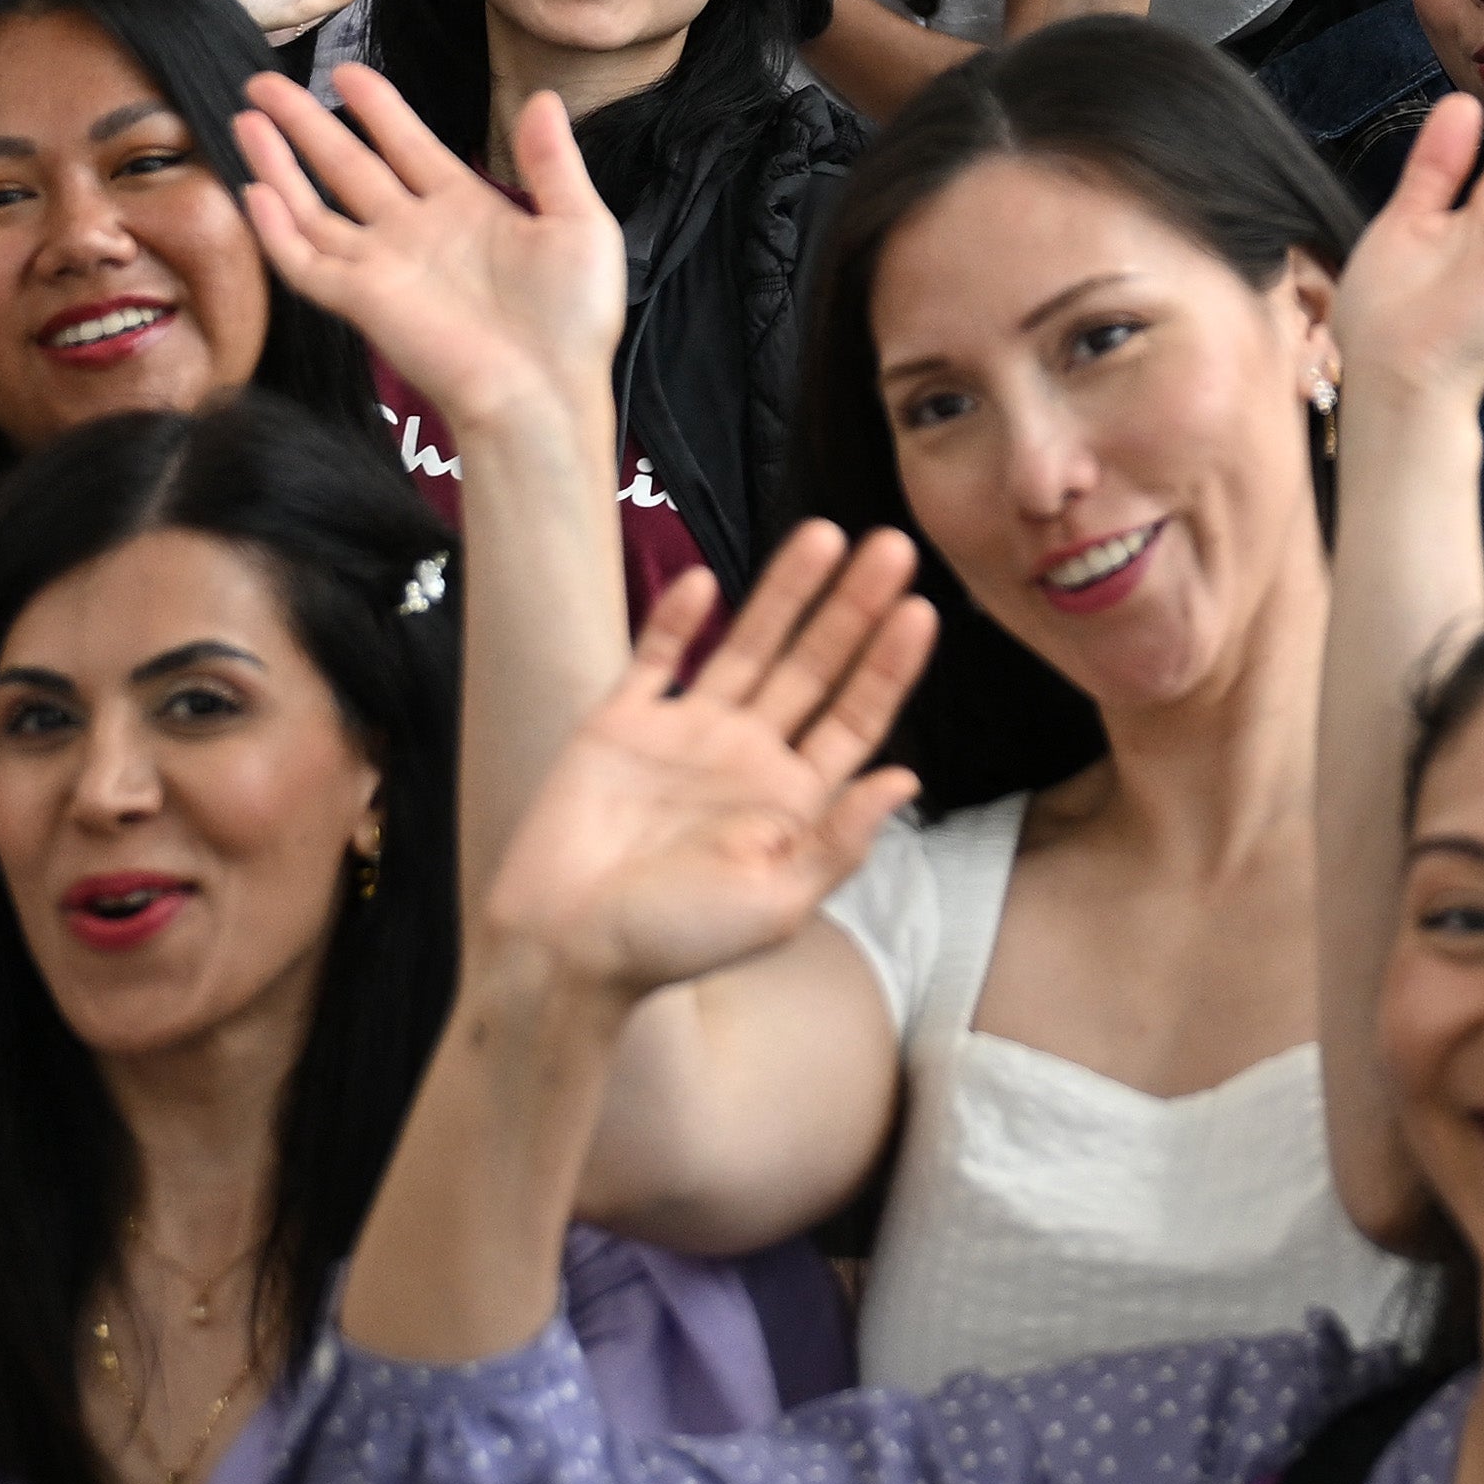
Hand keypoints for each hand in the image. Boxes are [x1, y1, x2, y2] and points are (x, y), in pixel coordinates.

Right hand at [230, 63, 624, 424]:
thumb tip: (544, 99)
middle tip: (264, 83)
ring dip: (278, 163)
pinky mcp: (360, 302)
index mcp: (462, 208)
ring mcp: (381, 267)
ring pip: (313, 207)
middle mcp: (412, 232)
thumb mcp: (580, 225)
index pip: (406, 144)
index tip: (345, 71)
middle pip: (344, 165)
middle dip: (304, 123)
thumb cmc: (571, 319)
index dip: (375, 108)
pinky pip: (307, 262)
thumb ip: (554, 162)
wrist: (545, 393)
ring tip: (246, 119)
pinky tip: (254, 191)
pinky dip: (276, 231)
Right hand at [475, 531, 932, 1004]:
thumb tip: (906, 779)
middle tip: (892, 545)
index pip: (854, 720)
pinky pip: (653, 659)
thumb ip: (838, 840)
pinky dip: (675, 619)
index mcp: (790, 804)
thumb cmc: (673, 943)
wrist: (563, 948)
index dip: (888, 667)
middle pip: (813, 668)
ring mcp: (683, 736)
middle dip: (851, 608)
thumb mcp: (776, 904)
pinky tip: (702, 577)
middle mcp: (745, 759)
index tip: (919, 611)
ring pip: (746, 647)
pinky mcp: (619, 726)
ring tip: (824, 535)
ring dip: (783, 593)